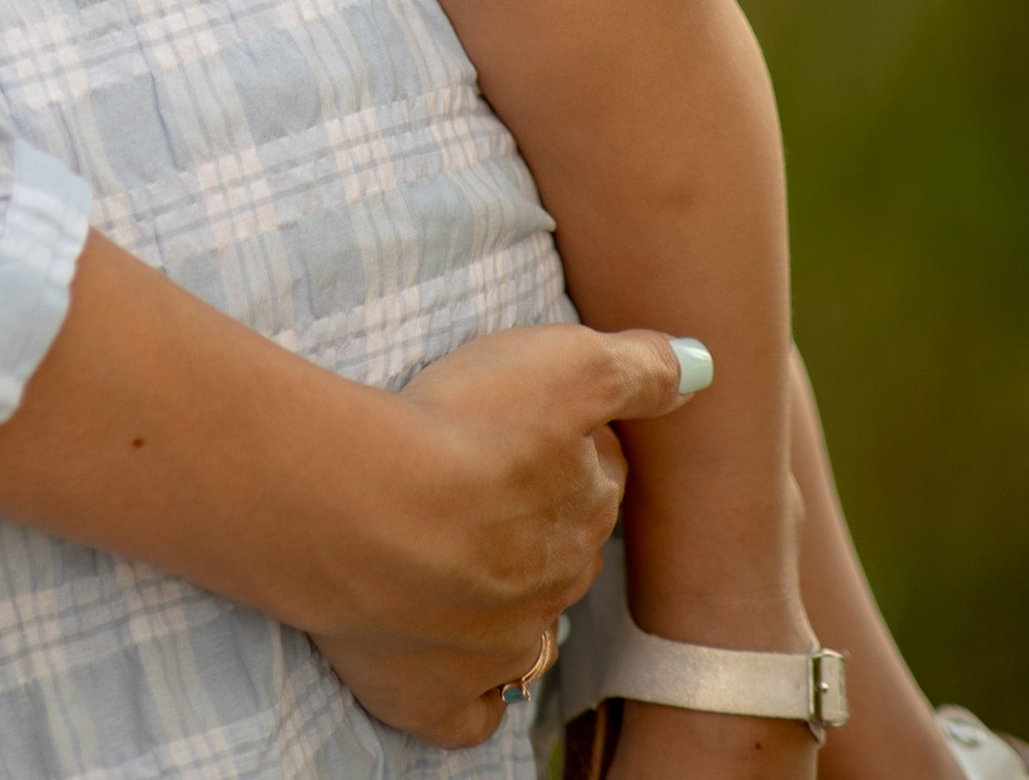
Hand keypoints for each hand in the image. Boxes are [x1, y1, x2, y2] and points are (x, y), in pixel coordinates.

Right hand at [313, 323, 696, 744]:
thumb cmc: (463, 427)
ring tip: (461, 562)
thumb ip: (637, 367)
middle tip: (488, 488)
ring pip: (524, 631)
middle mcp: (552, 587)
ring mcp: (498, 648)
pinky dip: (469, 695)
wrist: (369, 514)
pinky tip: (457, 668)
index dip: (571, 448)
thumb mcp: (563, 362)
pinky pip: (470, 712)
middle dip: (537, 525)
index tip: (535, 425)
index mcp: (584, 510)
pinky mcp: (435, 695)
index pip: (596, 478)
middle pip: (560, 553)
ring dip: (505, 603)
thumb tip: (704, 370)